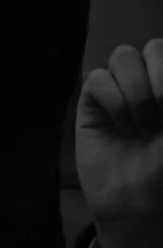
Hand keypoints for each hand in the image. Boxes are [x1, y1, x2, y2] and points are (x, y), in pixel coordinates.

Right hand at [76, 40, 162, 247]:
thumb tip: (158, 91)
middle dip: (158, 76)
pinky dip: (112, 101)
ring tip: (140, 123)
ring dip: (136, 90)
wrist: (136, 201)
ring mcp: (121, 90)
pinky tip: (120, 127)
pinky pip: (96, 79)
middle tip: (161, 110)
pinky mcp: (92, 101)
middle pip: (152, 47)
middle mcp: (151, 82)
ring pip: (122, 56)